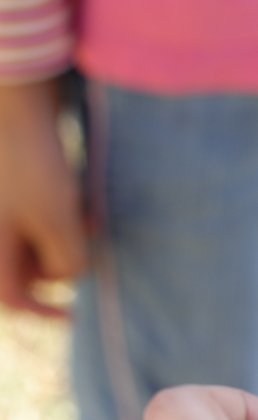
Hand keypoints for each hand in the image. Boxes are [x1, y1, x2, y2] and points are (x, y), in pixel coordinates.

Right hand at [0, 80, 85, 315]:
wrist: (15, 102)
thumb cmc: (31, 163)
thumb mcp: (57, 219)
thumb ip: (65, 259)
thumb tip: (69, 276)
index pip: (11, 297)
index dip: (43, 310)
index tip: (75, 315)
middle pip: (26, 268)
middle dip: (60, 261)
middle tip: (85, 239)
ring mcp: (1, 208)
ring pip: (35, 242)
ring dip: (64, 237)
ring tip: (86, 216)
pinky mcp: (11, 188)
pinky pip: (36, 217)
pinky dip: (59, 217)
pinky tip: (81, 204)